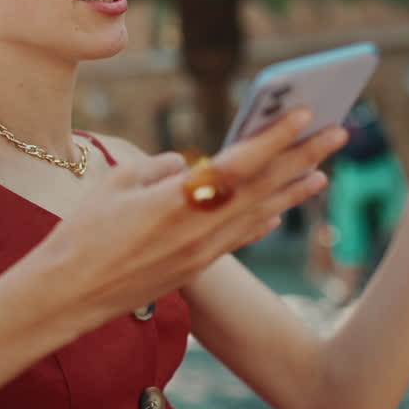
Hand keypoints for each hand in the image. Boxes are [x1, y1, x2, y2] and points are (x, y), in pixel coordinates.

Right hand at [34, 109, 346, 323]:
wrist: (69, 293)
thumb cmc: (84, 232)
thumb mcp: (117, 182)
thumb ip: (160, 167)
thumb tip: (186, 166)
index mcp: (180, 199)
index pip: (242, 162)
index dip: (276, 137)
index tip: (305, 115)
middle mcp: (201, 227)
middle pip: (263, 186)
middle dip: (303, 157)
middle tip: (338, 133)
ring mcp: (202, 252)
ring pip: (259, 214)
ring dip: (293, 190)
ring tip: (323, 172)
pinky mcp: (195, 268)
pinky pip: (240, 238)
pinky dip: (263, 220)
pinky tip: (279, 210)